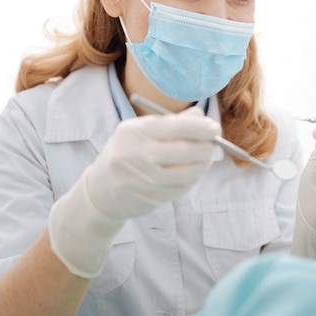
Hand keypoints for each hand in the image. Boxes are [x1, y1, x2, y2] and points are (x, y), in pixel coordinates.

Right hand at [49, 107, 220, 277]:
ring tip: (206, 157)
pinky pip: (183, 187)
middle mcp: (138, 155)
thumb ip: (170, 123)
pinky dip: (193, 178)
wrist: (100, 190)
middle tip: (215, 143)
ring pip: (188, 172)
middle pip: (185, 151)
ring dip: (203, 164)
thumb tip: (201, 116)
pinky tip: (192, 171)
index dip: (200, 127)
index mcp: (135, 132)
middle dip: (207, 146)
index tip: (214, 127)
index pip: (176, 127)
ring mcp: (145, 180)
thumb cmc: (126, 153)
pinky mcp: (151, 198)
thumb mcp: (139, 131)